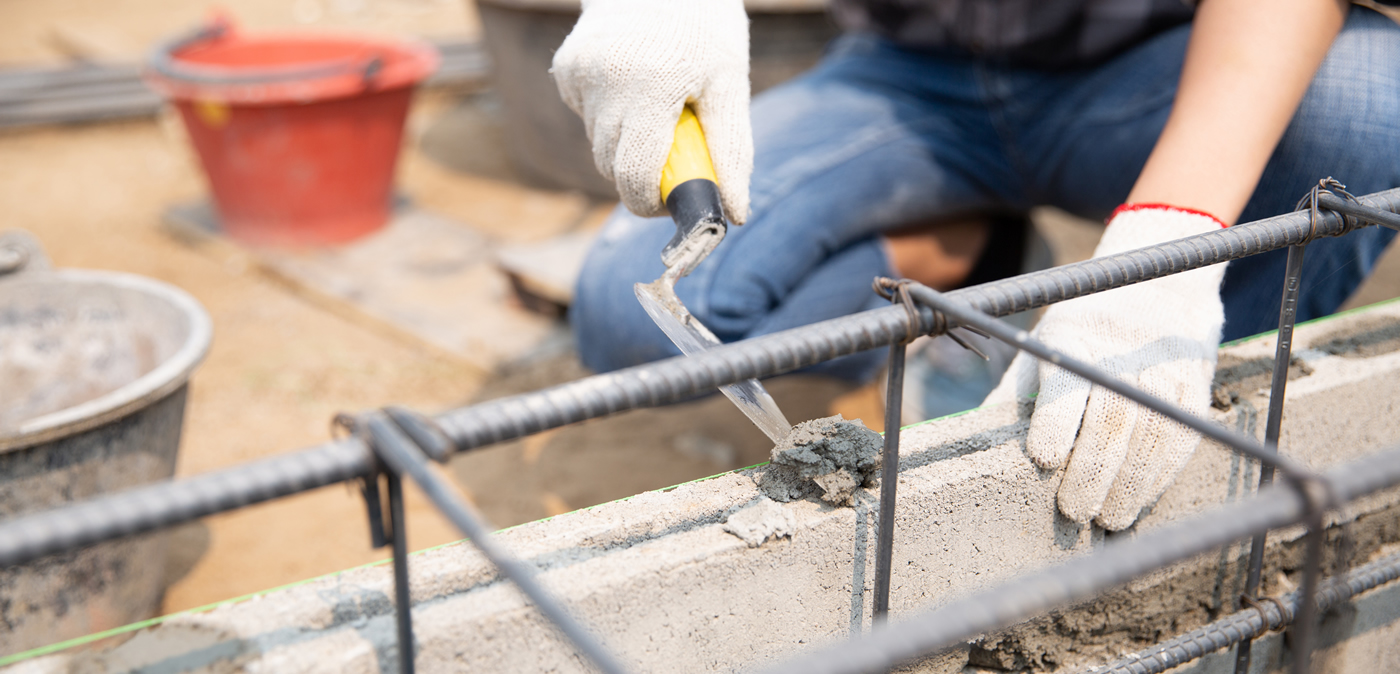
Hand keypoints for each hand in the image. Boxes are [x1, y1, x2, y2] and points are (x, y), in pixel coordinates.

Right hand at [551, 0, 752, 222]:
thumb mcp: (729, 84)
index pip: (634, 176)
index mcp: (652, 86)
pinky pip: (588, 117)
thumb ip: (730, 150)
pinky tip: (632, 84)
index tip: (672, 201)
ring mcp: (579, 74)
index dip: (651, 203)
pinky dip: (611, 116)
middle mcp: (606, 81)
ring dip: (628, 144)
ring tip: (657, 106)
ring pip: (599, 145)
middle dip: (642, 176)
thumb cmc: (704, 27)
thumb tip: (734, 213)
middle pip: (611, 168)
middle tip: (675, 154)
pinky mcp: (566, 69)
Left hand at [983, 205, 1228, 529]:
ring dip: (1129, 487)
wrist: (1161, 290)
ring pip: (1149, 438)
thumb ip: (1015, 393)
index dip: (1056, 425)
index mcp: (1075, 338)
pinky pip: (1178, 440)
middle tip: (1075, 512)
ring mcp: (1165, 371)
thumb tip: (971, 443)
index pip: (1067, 386)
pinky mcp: (1195, 388)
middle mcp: (1124, 353)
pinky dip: (1159, 478)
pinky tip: (1139, 500)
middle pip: (1110, 422)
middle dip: (1092, 473)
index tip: (1044, 460)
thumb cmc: (1082, 330)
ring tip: (1107, 519)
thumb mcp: (1042, 344)